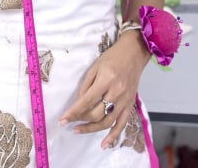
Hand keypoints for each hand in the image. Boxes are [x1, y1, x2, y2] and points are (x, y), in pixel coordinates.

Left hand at [58, 32, 149, 148]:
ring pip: (107, 121)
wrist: (135, 52)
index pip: (86, 101)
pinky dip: (113, 135)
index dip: (73, 112)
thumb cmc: (113, 56)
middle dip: (80, 120)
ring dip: (91, 129)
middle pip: (96, 113)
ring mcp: (125, 100)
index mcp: (106, 80)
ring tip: (78, 130)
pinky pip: (122, 123)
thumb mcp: (95, 66)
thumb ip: (86, 86)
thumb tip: (79, 103)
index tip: (62, 120)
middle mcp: (116, 92)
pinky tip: (104, 144)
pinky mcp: (130, 104)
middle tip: (70, 122)